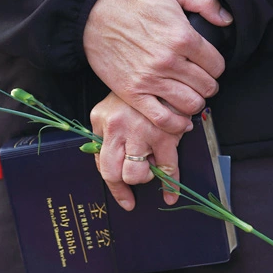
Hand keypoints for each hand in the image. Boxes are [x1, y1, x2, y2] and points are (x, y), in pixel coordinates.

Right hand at [84, 0, 232, 134]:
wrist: (95, 18)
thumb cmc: (133, 4)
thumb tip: (226, 20)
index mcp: (182, 37)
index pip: (216, 65)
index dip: (215, 68)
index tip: (207, 67)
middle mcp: (168, 61)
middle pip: (206, 87)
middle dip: (207, 87)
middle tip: (199, 83)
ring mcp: (150, 80)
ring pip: (190, 105)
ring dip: (194, 104)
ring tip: (189, 97)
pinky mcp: (133, 94)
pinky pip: (163, 119)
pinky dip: (176, 124)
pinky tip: (181, 121)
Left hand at [91, 92, 182, 210]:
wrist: (162, 72)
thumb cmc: (136, 95)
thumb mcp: (109, 110)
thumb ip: (104, 137)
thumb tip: (110, 168)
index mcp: (102, 121)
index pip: (102, 163)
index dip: (114, 187)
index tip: (125, 200)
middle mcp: (119, 128)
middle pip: (116, 173)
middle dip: (128, 181)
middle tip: (139, 177)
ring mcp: (142, 132)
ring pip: (139, 174)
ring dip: (146, 176)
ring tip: (153, 164)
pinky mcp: (165, 134)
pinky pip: (168, 168)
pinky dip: (170, 186)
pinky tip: (170, 195)